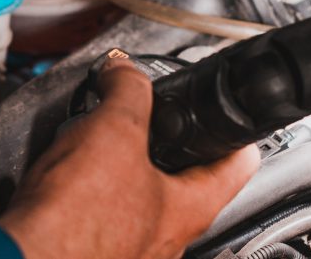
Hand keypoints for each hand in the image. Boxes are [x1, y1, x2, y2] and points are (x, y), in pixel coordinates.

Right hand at [0, 58, 258, 258]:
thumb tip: (125, 71)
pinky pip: (105, 216)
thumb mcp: (113, 129)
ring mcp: (132, 251)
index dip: (234, 130)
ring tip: (101, 146)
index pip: (239, 165)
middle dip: (166, 146)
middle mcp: (167, 240)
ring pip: (143, 200)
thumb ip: (128, 90)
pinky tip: (71, 181)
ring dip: (126, 171)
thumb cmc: (74, 218)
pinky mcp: (95, 254)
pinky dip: (94, 194)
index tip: (225, 116)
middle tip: (150, 121)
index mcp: (189, 210)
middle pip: (187, 182)